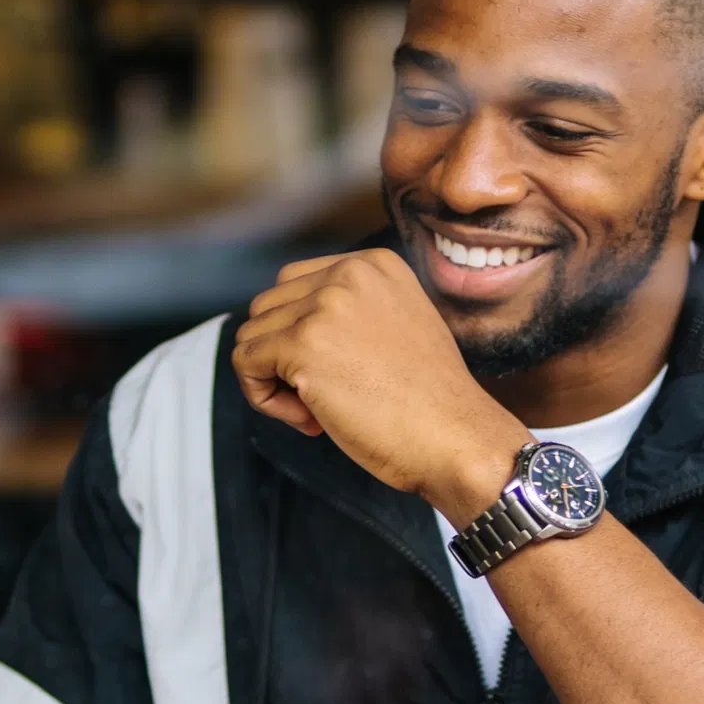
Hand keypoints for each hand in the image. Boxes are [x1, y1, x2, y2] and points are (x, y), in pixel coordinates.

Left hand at [233, 249, 527, 516]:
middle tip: (326, 399)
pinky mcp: (303, 344)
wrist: (457, 438)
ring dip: (274, 381)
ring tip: (319, 412)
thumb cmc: (430, 404)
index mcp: (374, 264)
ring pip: (251, 336)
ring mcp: (324, 306)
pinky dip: (264, 399)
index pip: (294, 285)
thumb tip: (283, 331)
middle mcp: (348, 273)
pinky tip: (310, 420)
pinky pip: (245, 365)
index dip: (300, 335)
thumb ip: (349, 314)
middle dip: (282, 357)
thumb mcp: (396, 329)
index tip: (340, 374)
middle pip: (267, 308)